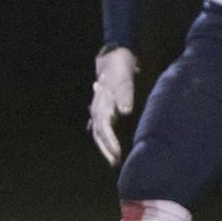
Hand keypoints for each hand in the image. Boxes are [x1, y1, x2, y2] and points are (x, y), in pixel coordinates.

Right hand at [89, 47, 136, 166]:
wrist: (113, 56)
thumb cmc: (120, 67)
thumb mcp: (124, 78)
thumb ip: (124, 94)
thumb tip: (124, 111)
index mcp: (101, 103)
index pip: (102, 127)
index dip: (109, 142)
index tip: (117, 154)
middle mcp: (97, 108)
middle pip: (98, 133)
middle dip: (106, 149)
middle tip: (115, 164)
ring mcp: (98, 108)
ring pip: (98, 132)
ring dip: (104, 146)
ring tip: (113, 161)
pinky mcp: (103, 109)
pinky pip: (101, 127)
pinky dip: (105, 139)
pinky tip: (110, 147)